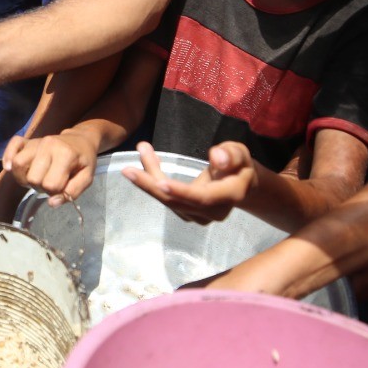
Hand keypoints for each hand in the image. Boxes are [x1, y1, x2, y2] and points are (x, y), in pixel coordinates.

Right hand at [3, 130, 99, 204]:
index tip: (61, 186)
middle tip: (49, 182)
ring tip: (34, 178)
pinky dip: (8, 157)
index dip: (55, 191)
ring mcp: (36, 141)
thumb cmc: (83, 161)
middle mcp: (48, 145)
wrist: (80, 141)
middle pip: (32, 177)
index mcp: (65, 154)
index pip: (50, 184)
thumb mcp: (86, 178)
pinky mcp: (27, 140)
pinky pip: (13, 145)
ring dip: (23, 177)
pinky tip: (9, 167)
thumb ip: (72, 192)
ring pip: (18, 164)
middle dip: (40, 186)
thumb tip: (52, 202)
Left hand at [123, 140, 257, 224]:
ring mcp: (199, 217)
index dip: (181, 192)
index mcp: (229, 196)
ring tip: (141, 150)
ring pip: (168, 199)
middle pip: (176, 201)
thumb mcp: (240, 153)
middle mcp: (213, 212)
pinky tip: (147, 160)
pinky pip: (167, 199)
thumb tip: (216, 157)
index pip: (202, 198)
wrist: (241, 185)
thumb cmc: (239, 165)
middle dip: (150, 185)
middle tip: (127, 170)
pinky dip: (153, 182)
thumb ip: (231, 155)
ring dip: (148, 179)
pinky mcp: (188, 215)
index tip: (159, 183)